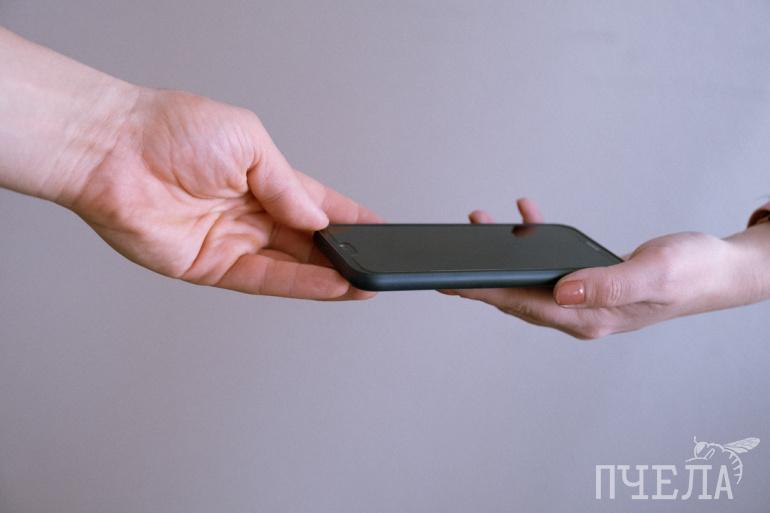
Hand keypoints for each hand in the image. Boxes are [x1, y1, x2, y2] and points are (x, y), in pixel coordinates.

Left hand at [68, 89, 377, 299]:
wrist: (113, 152)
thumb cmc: (169, 131)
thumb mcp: (248, 141)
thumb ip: (287, 184)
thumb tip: (317, 217)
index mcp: (259, 176)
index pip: (314, 202)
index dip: (346, 217)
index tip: (378, 229)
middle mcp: (248, 212)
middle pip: (306, 240)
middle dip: (343, 252)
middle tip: (377, 262)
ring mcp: (230, 241)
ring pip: (291, 266)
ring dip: (330, 275)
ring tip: (366, 281)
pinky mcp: (210, 267)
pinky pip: (265, 280)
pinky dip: (300, 285)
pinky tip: (331, 285)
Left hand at [443, 199, 769, 338]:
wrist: (718, 269)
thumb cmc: (692, 272)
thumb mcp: (654, 274)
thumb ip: (606, 285)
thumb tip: (560, 291)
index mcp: (589, 317)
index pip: (522, 305)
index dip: (482, 293)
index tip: (448, 283)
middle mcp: (580, 313)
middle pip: (516, 295)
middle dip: (479, 277)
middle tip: (445, 259)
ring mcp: (582, 298)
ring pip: (529, 278)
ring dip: (503, 254)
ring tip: (480, 225)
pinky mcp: (588, 281)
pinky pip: (550, 262)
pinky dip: (536, 238)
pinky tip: (528, 215)